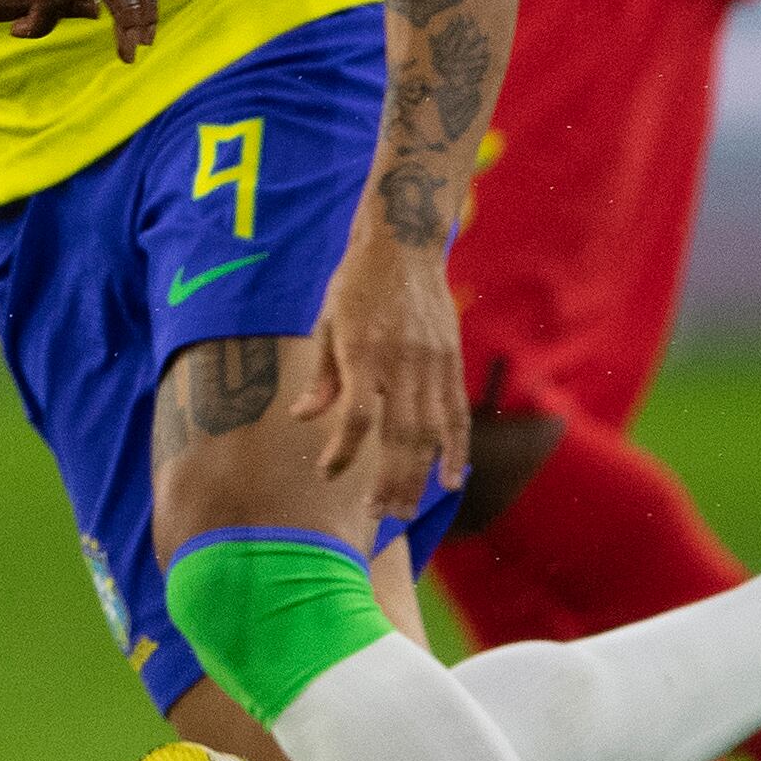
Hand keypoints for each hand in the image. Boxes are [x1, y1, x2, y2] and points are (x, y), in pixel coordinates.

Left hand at [293, 236, 464, 521]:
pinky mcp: (452, 362)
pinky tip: (451, 480)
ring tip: (404, 511)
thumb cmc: (356, 284)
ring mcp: (432, 364)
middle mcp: (402, 362)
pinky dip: (456, 450)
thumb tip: (302, 417)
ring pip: (430, 433)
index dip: (342, 450)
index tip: (327, 473)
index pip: (356, 416)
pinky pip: (457, 414)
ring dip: (418, 476)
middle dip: (387, 481)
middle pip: (399, 435)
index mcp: (363, 352)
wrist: (404, 244)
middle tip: (376, 515)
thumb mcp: (326, 322)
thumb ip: (322, 376)